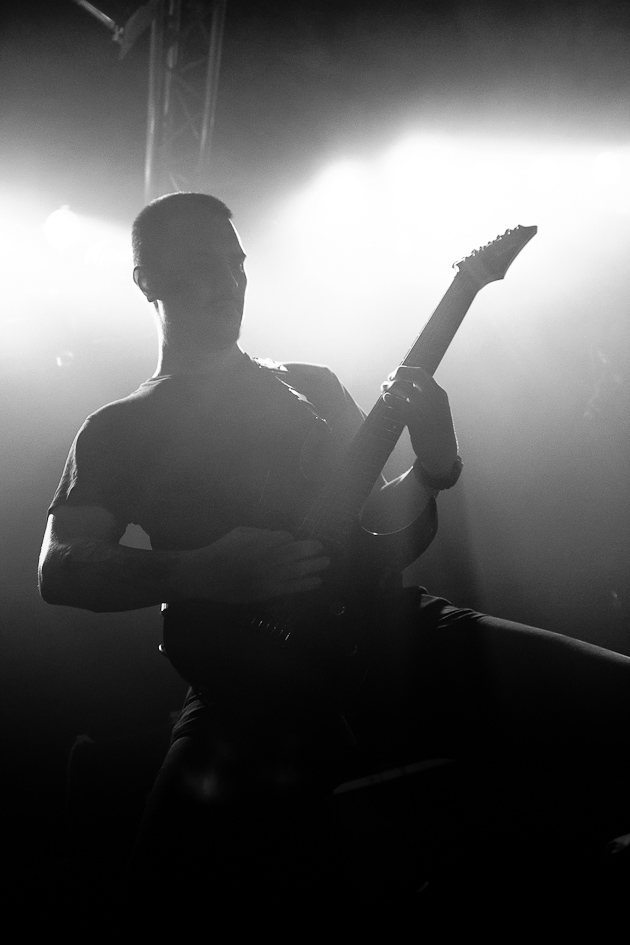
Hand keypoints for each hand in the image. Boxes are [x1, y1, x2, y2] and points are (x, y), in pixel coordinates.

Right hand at [177, 526, 329, 603]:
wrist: (206, 575)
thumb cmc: (222, 550)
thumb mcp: (241, 533)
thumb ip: (261, 533)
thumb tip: (279, 536)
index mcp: (263, 541)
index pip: (286, 537)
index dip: (291, 539)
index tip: (292, 541)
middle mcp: (269, 557)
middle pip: (298, 552)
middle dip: (312, 549)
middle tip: (322, 549)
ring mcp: (270, 575)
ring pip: (299, 569)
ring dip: (315, 565)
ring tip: (326, 563)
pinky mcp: (268, 591)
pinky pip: (292, 588)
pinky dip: (306, 584)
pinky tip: (317, 581)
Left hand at [381, 366, 457, 476]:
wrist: (443, 454)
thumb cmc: (436, 431)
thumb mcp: (437, 410)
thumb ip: (426, 397)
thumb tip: (406, 386)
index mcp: (439, 394)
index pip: (422, 374)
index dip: (406, 371)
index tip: (396, 374)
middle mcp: (434, 399)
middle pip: (415, 376)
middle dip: (399, 373)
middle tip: (389, 378)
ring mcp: (426, 410)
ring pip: (405, 389)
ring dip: (391, 386)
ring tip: (383, 388)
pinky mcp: (417, 422)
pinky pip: (400, 406)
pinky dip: (390, 400)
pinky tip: (386, 399)